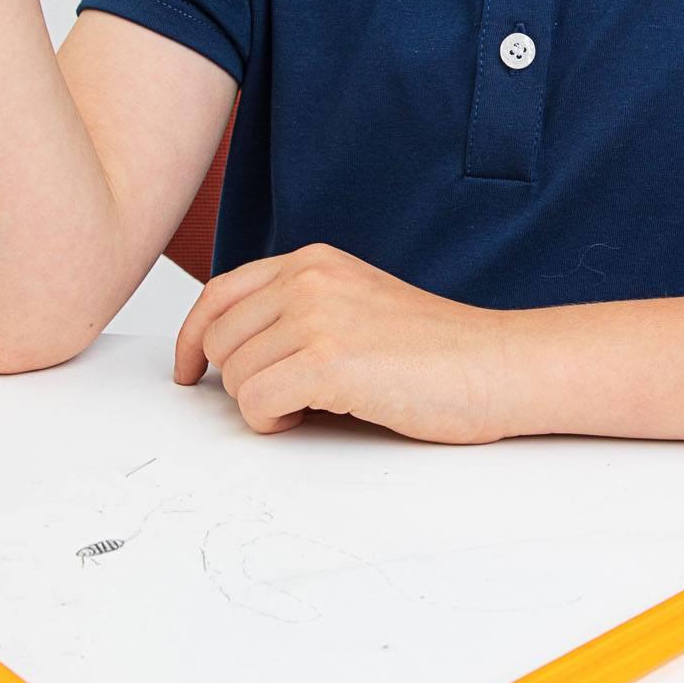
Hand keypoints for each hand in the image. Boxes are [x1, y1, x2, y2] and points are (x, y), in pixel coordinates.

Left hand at [172, 242, 514, 443]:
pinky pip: (256, 404)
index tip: (189, 370)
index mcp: (314, 260)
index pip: (220, 293)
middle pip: (218, 340)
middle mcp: (309, 277)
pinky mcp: (328, 360)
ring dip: (262, 405)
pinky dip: (275, 422)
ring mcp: (317, 315)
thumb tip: (232, 351)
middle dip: (239, 382)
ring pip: (234, 376)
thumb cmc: (435, 349)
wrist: (494, 364)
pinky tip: (314, 415)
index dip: (193, 337)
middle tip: (285, 400)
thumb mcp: (356, 303)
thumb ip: (299, 310)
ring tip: (314, 404)